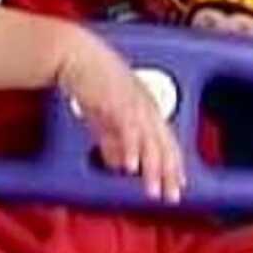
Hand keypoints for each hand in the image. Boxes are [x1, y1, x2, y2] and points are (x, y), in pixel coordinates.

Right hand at [56, 26, 184, 203]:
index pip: (166, 142)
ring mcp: (133, 104)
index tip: (177, 186)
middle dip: (169, 174)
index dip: (173, 165)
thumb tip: (121, 165)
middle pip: (164, 145)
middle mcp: (146, 107)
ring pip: (149, 141)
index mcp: (147, 109)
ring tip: (153, 190)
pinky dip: (132, 149)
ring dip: (153, 168)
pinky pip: (128, 130)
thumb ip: (114, 142)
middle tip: (171, 197)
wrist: (75, 55)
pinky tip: (132, 167)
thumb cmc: (90, 82)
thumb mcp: (105, 118)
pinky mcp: (117, 102)